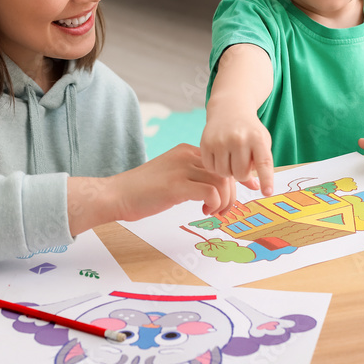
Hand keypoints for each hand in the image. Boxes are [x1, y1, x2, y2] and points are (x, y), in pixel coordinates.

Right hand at [110, 144, 238, 219]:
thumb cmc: (142, 190)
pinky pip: (211, 193)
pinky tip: (204, 211)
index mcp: (185, 151)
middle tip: (225, 210)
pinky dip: (214, 205)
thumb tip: (216, 188)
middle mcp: (186, 155)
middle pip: (225, 171)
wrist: (117, 194)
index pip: (221, 161)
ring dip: (224, 202)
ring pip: (222, 182)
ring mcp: (181, 169)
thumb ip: (191, 175)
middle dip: (232, 194)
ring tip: (214, 212)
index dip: (236, 178)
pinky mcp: (176, 185)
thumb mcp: (171, 174)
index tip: (247, 191)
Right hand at [200, 106, 273, 195]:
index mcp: (257, 138)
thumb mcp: (261, 142)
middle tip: (241, 163)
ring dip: (227, 171)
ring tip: (230, 159)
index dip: (266, 179)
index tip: (267, 192)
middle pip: (241, 174)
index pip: (263, 162)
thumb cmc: (248, 131)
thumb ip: (261, 164)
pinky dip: (215, 167)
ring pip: (224, 173)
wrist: (229, 109)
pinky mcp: (206, 142)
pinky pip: (210, 168)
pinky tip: (219, 156)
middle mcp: (239, 138)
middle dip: (241, 174)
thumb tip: (257, 188)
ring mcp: (221, 140)